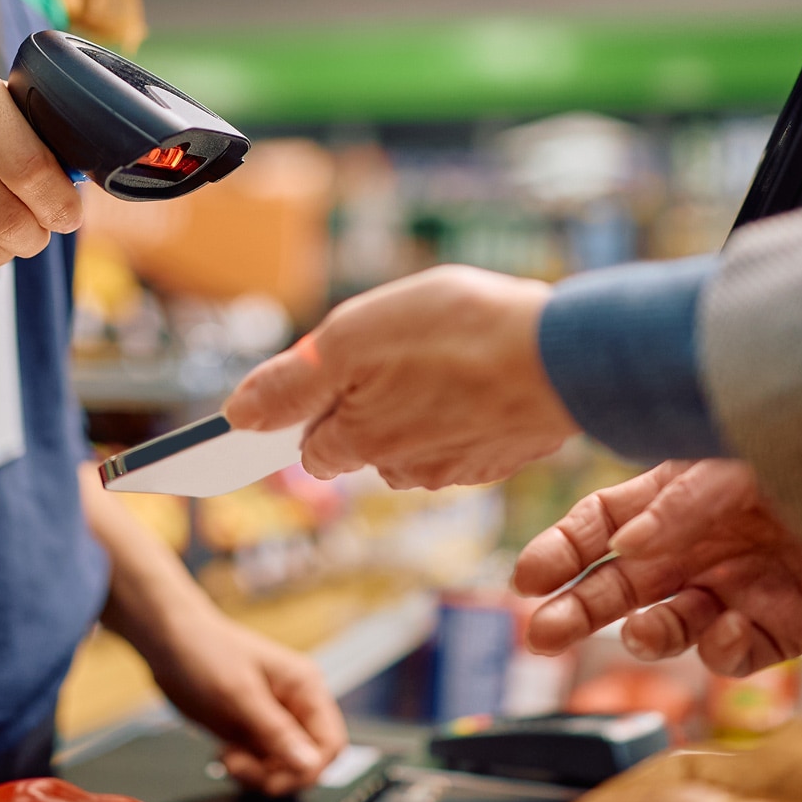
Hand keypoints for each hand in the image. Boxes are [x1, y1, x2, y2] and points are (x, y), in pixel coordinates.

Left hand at [135, 610, 347, 794]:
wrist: (168, 641)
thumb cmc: (206, 653)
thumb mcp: (240, 694)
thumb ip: (276, 732)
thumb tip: (309, 766)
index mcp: (305, 688)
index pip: (330, 743)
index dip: (309, 767)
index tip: (276, 777)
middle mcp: (295, 706)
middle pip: (308, 762)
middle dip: (278, 774)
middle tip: (241, 768)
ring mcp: (272, 721)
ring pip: (283, 768)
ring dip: (258, 775)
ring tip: (228, 759)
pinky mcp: (250, 731)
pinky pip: (261, 765)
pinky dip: (245, 770)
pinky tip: (224, 757)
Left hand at [223, 265, 578, 488]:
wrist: (564, 354)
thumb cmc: (456, 332)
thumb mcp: (350, 338)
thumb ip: (289, 383)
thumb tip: (237, 416)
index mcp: (358, 442)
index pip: (312, 445)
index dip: (315, 405)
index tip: (332, 375)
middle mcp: (403, 469)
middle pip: (364, 443)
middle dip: (368, 404)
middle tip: (397, 350)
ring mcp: (458, 468)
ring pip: (416, 441)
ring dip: (419, 406)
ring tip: (445, 354)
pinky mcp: (504, 457)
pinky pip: (466, 436)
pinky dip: (465, 411)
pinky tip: (482, 373)